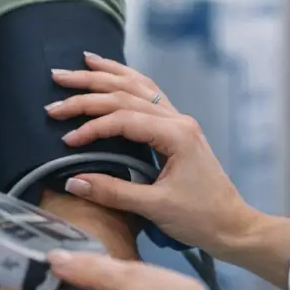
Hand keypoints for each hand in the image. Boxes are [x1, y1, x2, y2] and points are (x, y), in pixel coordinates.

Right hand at [49, 53, 258, 255]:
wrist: (232, 225)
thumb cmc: (200, 218)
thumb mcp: (154, 208)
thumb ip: (112, 192)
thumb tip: (73, 181)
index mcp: (176, 134)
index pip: (124, 119)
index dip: (92, 126)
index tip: (67, 140)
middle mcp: (178, 120)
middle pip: (127, 94)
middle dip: (89, 90)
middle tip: (57, 89)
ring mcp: (179, 121)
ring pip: (139, 87)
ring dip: (108, 75)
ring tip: (80, 63)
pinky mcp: (177, 129)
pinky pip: (149, 96)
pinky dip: (127, 82)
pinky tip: (113, 74)